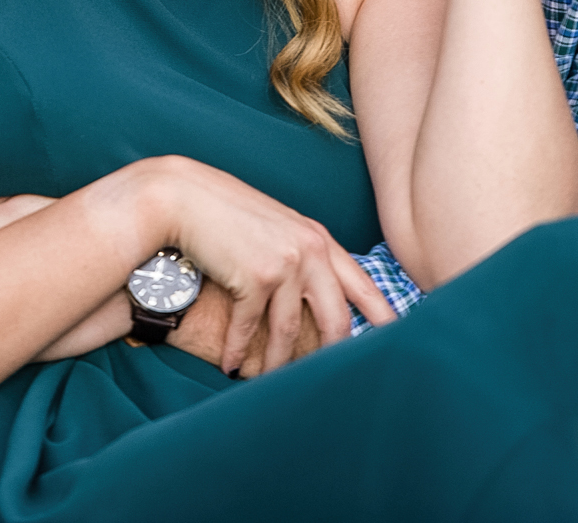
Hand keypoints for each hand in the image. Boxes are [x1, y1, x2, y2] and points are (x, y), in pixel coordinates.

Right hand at [143, 157, 393, 377]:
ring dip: (277, 363)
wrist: (181, 195)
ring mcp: (285, 264)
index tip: (396, 341)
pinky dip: (237, 350)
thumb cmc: (222, 210)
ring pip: (289, 331)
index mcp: (318, 238)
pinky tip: (230, 364)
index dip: (382, 317)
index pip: (362, 285)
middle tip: (327, 382)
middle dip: (332, 357)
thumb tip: (313, 291)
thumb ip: (300, 252)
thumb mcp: (274, 225)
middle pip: (336, 321)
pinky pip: (249, 328)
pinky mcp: (255, 278)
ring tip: (269, 382)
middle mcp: (310, 250)